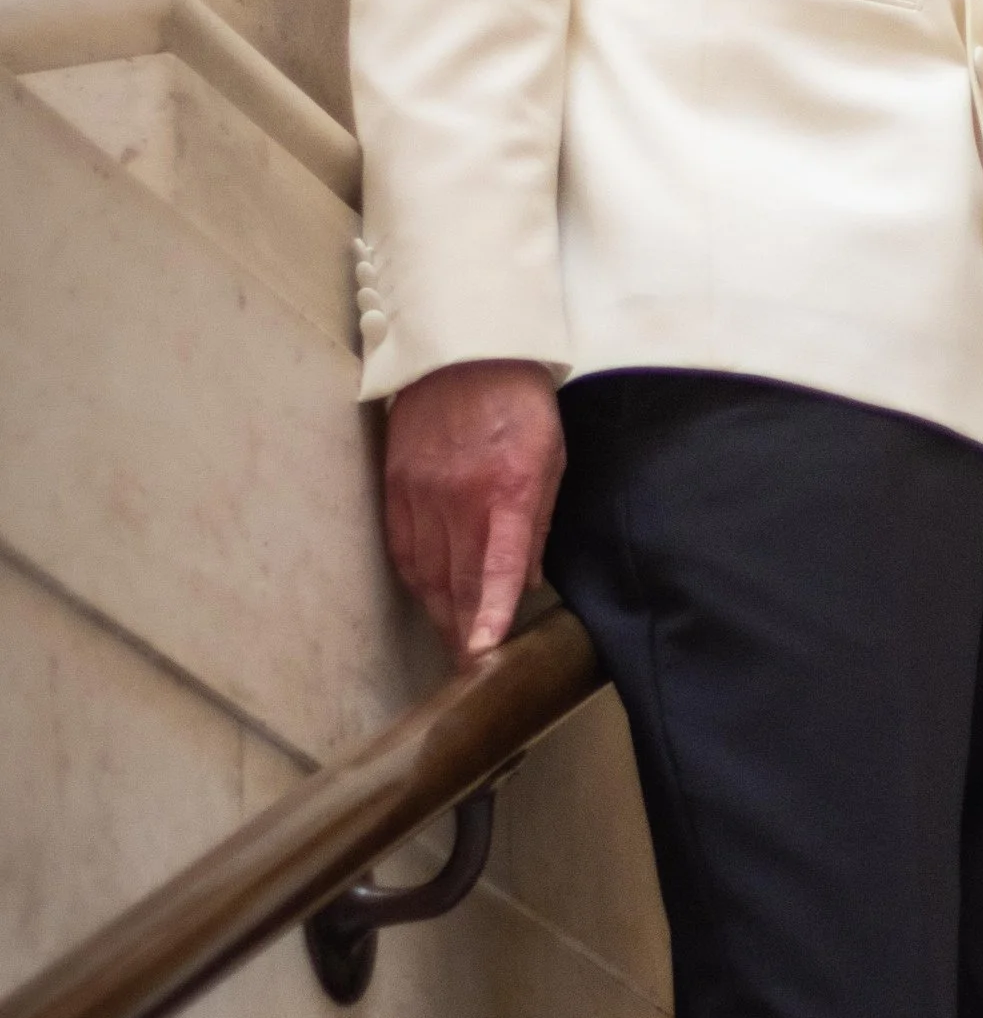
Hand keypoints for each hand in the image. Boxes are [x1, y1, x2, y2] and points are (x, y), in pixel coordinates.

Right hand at [383, 360, 565, 661]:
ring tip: (451, 638)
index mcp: (508, 490)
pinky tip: (426, 594)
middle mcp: (460, 496)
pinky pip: (401, 546)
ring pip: (424, 571)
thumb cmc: (520, 406)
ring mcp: (421, 491)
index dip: (488, 612)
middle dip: (462, 630)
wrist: (465, 351)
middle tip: (469, 667)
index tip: (482, 651)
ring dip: (438, 611)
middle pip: (456, 581)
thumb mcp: (551, 459)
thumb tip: (528, 580)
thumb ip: (538, 522)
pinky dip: (414, 578)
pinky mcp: (396, 483)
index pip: (496, 566)